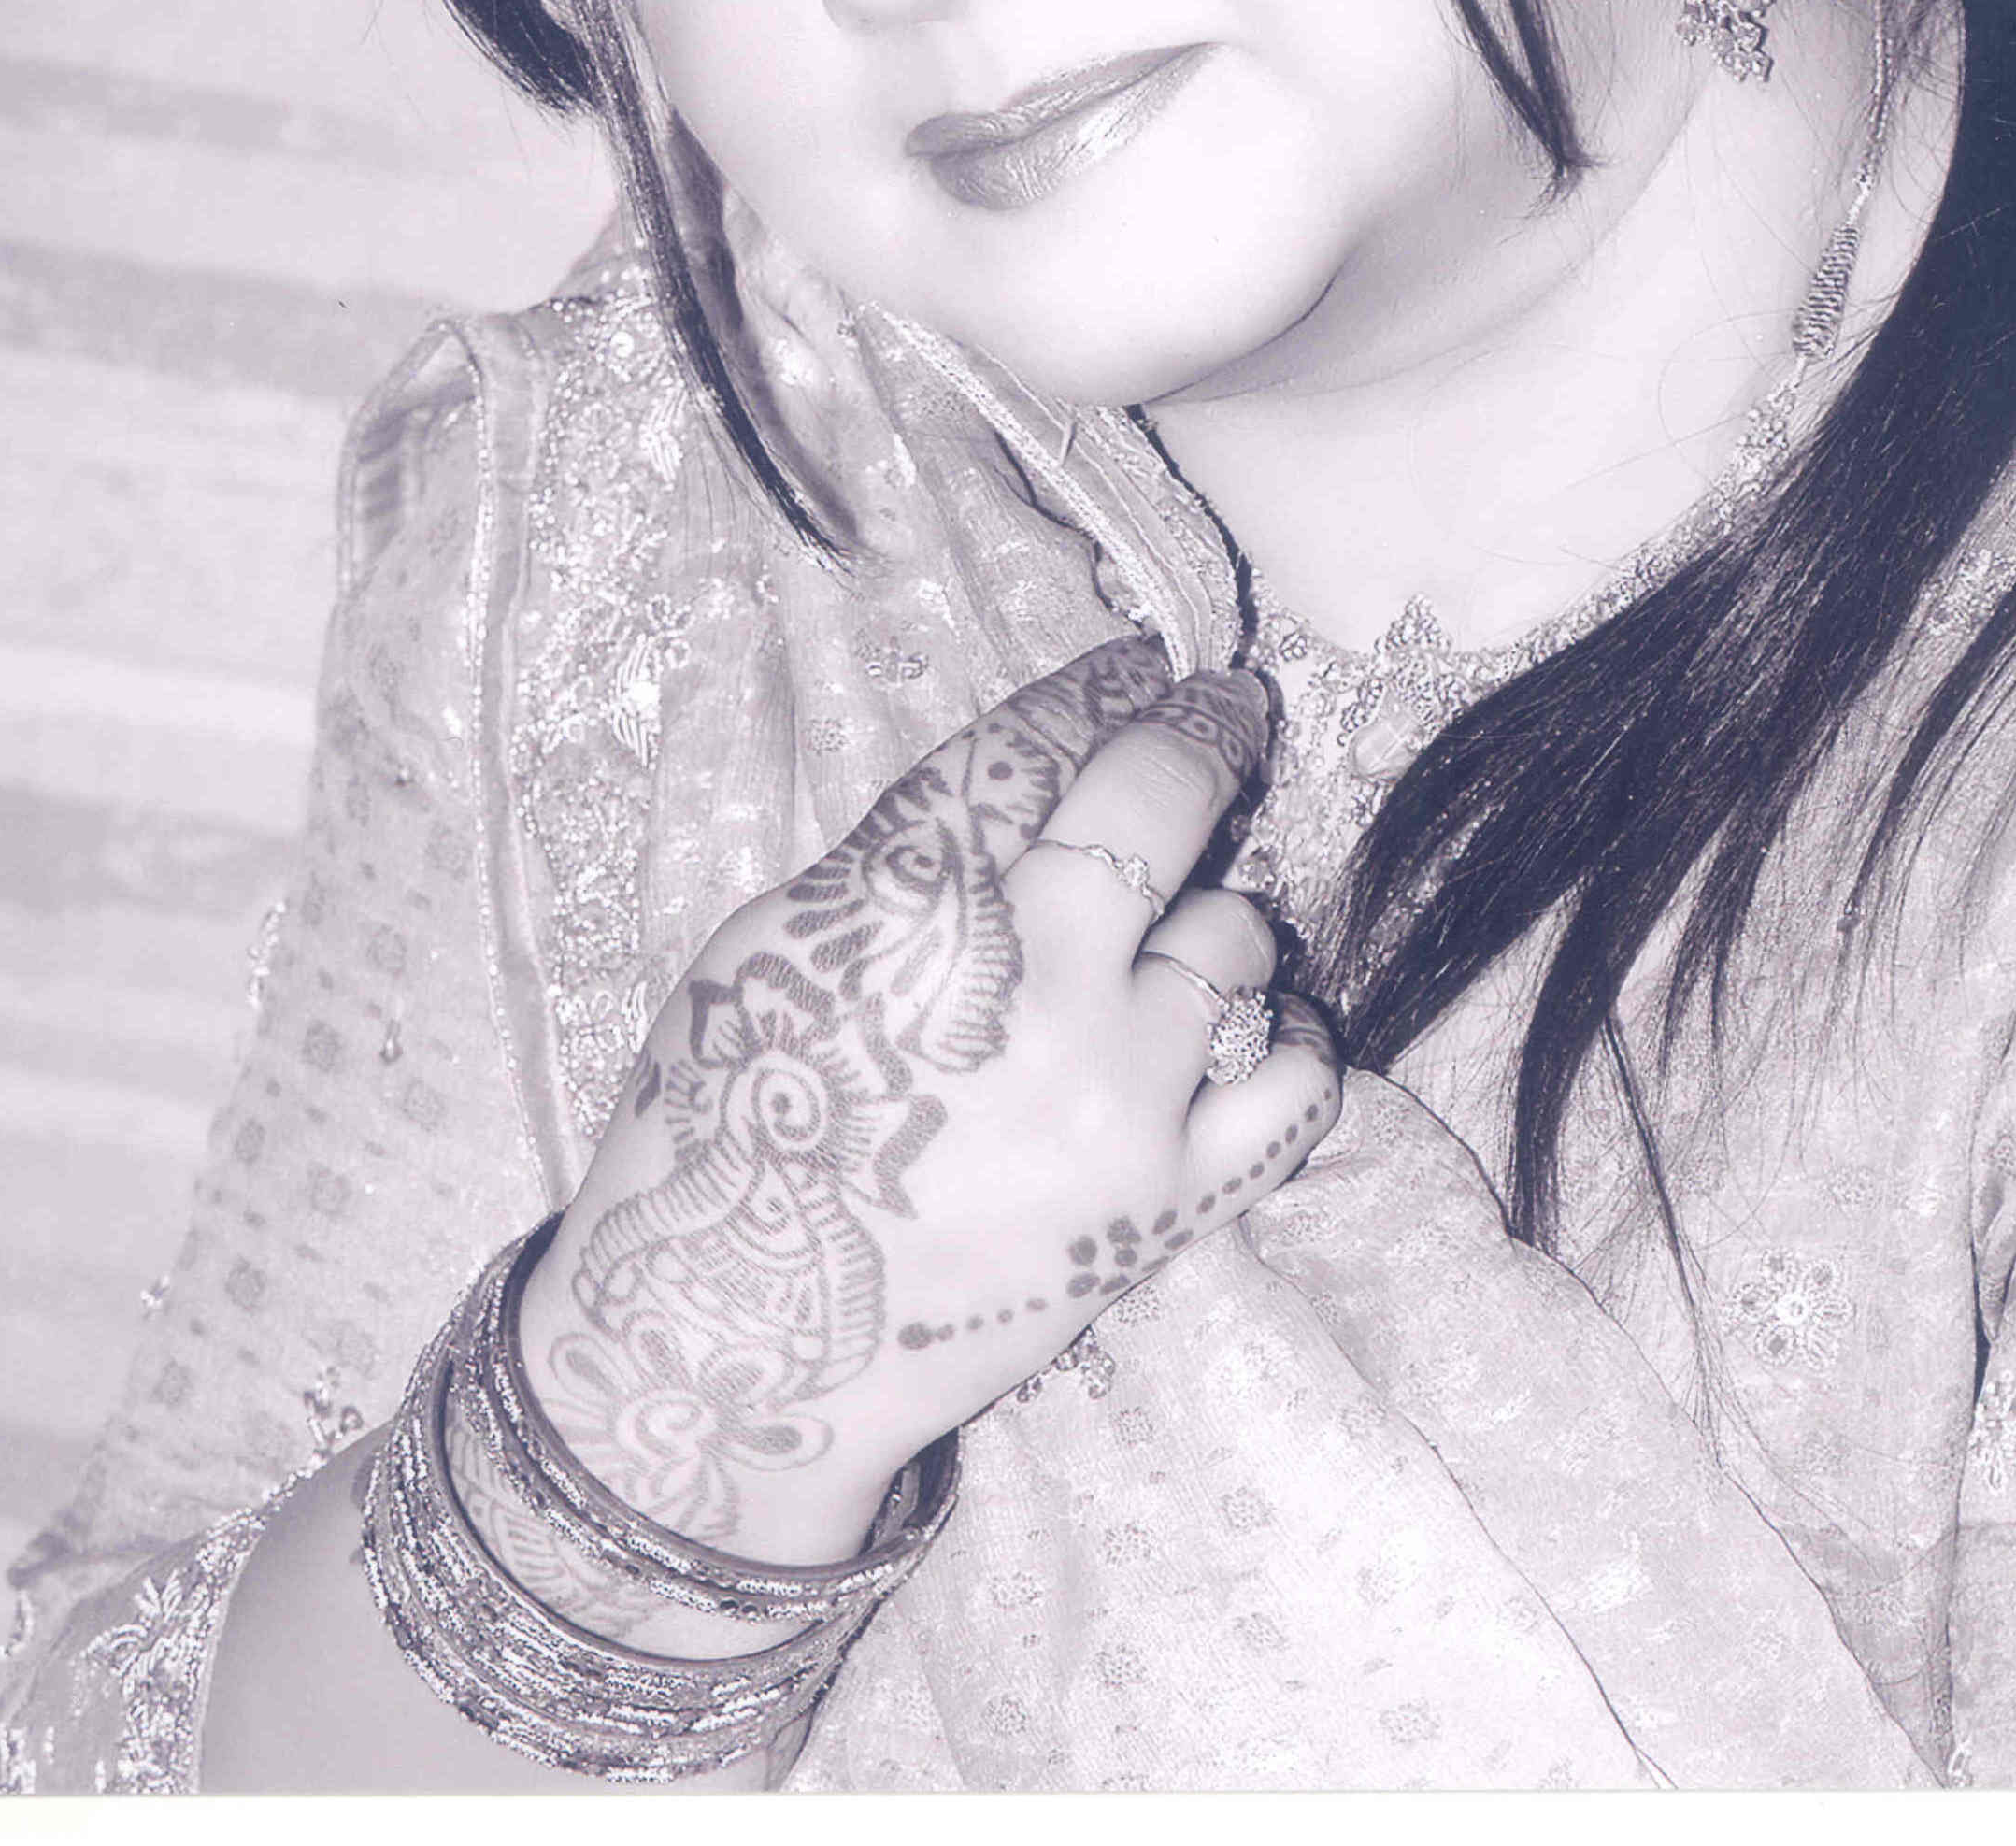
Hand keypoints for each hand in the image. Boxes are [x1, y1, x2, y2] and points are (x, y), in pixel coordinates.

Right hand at [513, 638, 1339, 1570]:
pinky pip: (1293, 1085)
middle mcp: (1036, 978)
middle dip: (1206, 734)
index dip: (1099, 686)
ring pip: (1238, 939)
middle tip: (1227, 709)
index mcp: (914, 898)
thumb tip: (1012, 786)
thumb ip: (898, 856)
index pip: (1036, 745)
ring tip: (1188, 933)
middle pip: (1164, 801)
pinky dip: (1287, 1038)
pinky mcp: (1166, 1201)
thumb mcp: (769, 942)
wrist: (738, 1351)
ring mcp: (1116, 1092)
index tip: (1139, 663)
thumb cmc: (722, 1130)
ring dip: (1218, 921)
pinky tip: (1256, 1025)